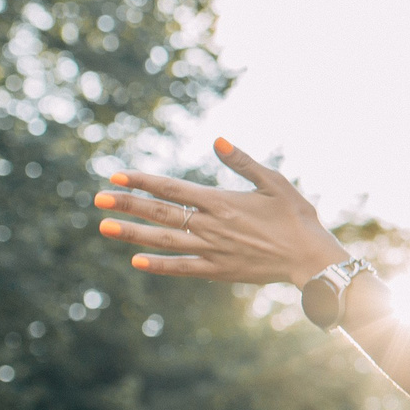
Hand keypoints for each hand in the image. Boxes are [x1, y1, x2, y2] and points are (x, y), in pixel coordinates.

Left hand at [94, 138, 348, 286]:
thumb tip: (217, 139)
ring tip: (104, 226)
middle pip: (160, 213)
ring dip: (132, 233)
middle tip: (98, 198)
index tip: (116, 175)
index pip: (172, 189)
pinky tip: (136, 260)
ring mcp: (213, 250)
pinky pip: (182, 267)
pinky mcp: (219, 270)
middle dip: (127, 204)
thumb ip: (243, 162)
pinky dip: (159, 265)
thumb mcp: (274, 183)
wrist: (311, 258)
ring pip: (164, 240)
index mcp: (222, 201)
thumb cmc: (297, 217)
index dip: (142, 181)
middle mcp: (212, 225)